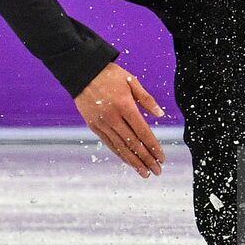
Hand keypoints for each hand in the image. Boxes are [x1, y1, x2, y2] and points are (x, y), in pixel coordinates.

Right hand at [74, 61, 166, 178]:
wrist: (82, 72)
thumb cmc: (110, 74)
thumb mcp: (132, 81)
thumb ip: (147, 99)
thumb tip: (161, 114)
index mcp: (125, 106)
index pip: (143, 132)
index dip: (154, 147)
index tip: (162, 157)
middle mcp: (113, 117)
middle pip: (133, 143)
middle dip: (147, 159)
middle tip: (157, 171)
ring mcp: (102, 123)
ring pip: (120, 147)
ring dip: (134, 162)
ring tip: (145, 172)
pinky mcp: (93, 125)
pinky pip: (109, 143)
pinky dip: (120, 154)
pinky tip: (129, 162)